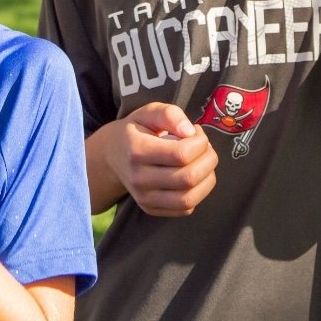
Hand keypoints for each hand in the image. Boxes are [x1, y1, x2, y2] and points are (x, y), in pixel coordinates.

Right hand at [106, 102, 218, 216]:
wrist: (112, 155)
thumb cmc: (137, 129)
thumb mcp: (149, 112)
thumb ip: (170, 114)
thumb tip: (190, 131)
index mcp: (137, 150)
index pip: (181, 154)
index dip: (200, 142)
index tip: (197, 132)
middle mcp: (138, 178)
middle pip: (188, 178)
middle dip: (208, 160)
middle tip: (205, 147)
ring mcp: (143, 198)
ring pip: (189, 199)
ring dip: (207, 179)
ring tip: (204, 162)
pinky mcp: (150, 209)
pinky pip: (185, 209)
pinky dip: (198, 193)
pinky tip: (195, 176)